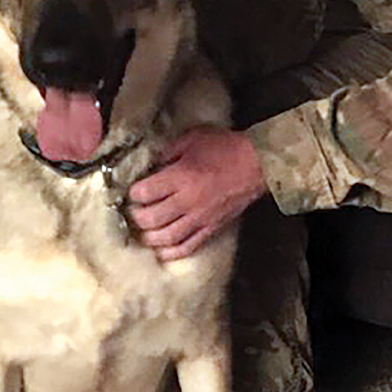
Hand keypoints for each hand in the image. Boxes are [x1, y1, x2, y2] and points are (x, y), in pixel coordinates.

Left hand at [128, 125, 267, 260]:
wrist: (257, 164)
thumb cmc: (225, 148)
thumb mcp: (192, 138)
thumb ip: (168, 151)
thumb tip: (151, 167)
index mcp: (181, 176)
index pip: (145, 193)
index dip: (134, 192)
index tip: (135, 190)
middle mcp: (187, 201)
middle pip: (151, 218)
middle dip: (137, 216)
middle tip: (135, 211)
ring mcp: (200, 218)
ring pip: (166, 237)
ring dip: (149, 237)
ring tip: (145, 231)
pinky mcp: (211, 228)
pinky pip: (188, 246)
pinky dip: (172, 252)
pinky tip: (161, 251)